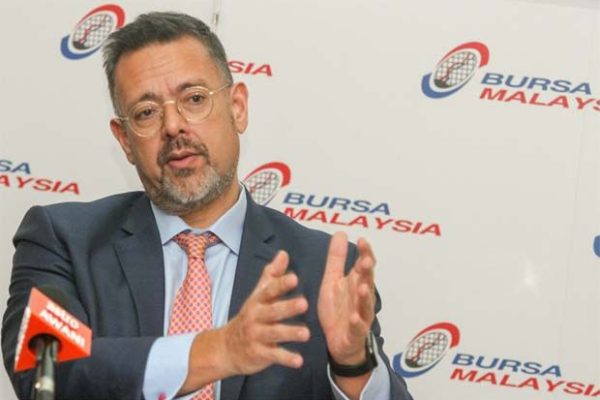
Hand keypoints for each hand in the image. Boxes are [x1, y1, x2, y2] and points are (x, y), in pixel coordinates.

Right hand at [222, 251, 309, 374]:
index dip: (281, 284)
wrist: (227, 347)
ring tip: (306, 334)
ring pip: (274, 333)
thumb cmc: (250, 317)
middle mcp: (256, 317)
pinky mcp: (259, 354)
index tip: (294, 278)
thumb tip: (284, 253)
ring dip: (290, 333)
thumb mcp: (258, 294)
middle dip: (288, 307)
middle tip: (304, 303)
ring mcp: (256, 336)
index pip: (269, 290)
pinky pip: (273, 356)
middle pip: (273, 311)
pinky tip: (299, 361)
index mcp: (258, 301)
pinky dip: (286, 358)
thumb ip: (273, 275)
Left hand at [318, 232, 375, 364]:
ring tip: (363, 287)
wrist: (338, 342)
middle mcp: (361, 297)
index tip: (362, 240)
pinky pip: (358, 327)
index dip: (365, 253)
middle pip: (367, 282)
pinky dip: (358, 322)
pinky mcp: (355, 332)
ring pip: (366, 304)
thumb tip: (340, 232)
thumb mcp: (332, 281)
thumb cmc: (337, 309)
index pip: (363, 265)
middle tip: (365, 261)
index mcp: (356, 283)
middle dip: (367, 273)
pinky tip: (355, 318)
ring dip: (365, 296)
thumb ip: (336, 259)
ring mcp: (361, 315)